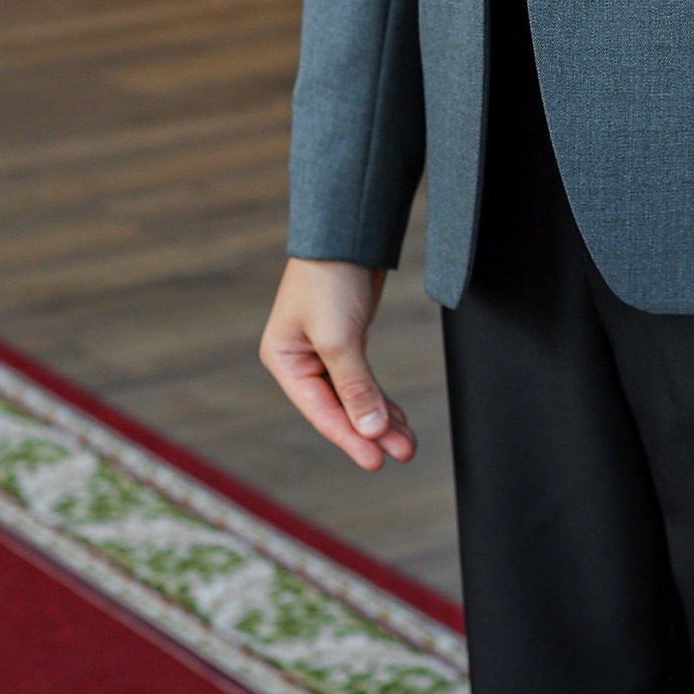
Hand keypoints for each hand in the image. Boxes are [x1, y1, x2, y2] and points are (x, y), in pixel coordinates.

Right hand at [259, 257, 416, 472]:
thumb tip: (371, 431)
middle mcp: (302, 361)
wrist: (348, 232)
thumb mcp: (339, 337)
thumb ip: (355, 386)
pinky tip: (397, 419)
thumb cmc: (331, 278)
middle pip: (340, 407)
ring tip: (408, 444)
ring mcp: (325, 352)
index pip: (321, 410)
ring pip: (355, 397)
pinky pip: (364, 382)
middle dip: (373, 431)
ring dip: (381, 419)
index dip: (350, 438)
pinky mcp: (348, 342)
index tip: (378, 461)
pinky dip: (381, 399)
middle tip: (403, 453)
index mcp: (285, 360)